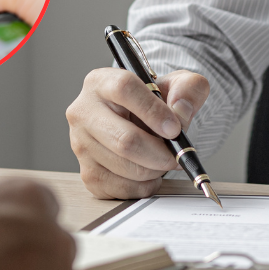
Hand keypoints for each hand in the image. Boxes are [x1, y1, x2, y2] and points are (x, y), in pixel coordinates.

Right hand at [67, 68, 209, 199]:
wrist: (140, 122)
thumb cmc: (155, 102)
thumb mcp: (178, 84)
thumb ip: (188, 89)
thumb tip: (180, 111)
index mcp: (101, 82)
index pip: (124, 89)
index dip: (153, 111)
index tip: (174, 129)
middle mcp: (83, 112)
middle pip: (124, 139)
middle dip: (160, 153)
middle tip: (177, 156)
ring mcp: (80, 144)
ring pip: (125, 166)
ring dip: (155, 170)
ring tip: (163, 159)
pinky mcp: (87, 172)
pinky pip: (121, 188)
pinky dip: (144, 186)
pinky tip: (150, 173)